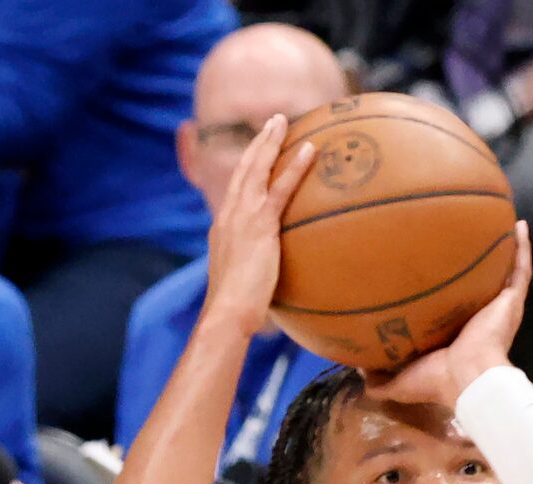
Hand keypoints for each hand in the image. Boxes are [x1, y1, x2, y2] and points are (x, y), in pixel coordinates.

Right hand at [200, 116, 318, 344]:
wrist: (227, 312)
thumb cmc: (236, 309)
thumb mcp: (243, 284)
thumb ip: (254, 272)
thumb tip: (269, 283)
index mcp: (223, 226)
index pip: (236, 187)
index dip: (247, 165)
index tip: (259, 149)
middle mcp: (229, 214)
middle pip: (244, 168)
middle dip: (258, 143)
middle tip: (272, 122)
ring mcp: (242, 216)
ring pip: (258, 168)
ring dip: (271, 141)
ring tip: (283, 121)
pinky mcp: (260, 224)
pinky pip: (281, 188)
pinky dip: (295, 167)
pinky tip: (310, 150)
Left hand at [360, 220, 532, 408]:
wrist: (468, 379)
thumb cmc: (436, 380)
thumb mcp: (400, 381)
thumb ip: (379, 379)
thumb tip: (357, 371)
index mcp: (456, 333)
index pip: (450, 307)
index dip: (442, 290)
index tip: (427, 268)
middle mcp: (479, 316)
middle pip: (477, 284)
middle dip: (471, 263)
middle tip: (458, 237)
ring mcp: (497, 306)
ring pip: (502, 271)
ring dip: (501, 250)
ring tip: (495, 223)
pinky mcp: (511, 301)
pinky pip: (520, 270)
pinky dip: (522, 248)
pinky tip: (520, 226)